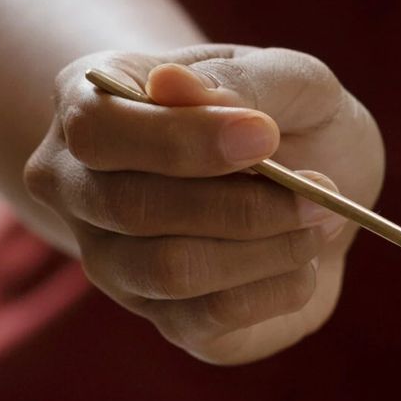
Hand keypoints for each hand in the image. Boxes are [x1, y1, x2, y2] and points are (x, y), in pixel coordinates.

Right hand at [23, 44, 383, 363]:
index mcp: (89, 106)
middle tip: (320, 188)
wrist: (316, 180)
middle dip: (241, 204)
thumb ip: (242, 79)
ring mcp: (115, 265)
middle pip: (131, 210)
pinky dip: (277, 287)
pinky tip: (305, 260)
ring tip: (319, 220)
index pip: (97, 131)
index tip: (265, 135)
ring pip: (170, 271)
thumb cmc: (286, 116)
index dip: (181, 140)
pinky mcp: (168, 322)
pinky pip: (210, 317)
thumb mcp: (289, 78)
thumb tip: (172, 87)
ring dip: (266, 248)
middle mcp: (80, 191)